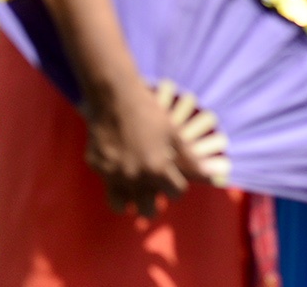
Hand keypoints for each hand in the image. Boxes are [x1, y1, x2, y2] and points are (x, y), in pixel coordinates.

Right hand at [84, 76, 201, 217]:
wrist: (115, 98)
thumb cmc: (150, 114)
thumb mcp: (174, 134)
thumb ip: (189, 159)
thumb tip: (209, 176)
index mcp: (157, 169)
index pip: (176, 193)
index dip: (178, 187)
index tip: (175, 180)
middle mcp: (134, 177)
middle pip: (147, 209)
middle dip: (154, 204)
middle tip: (155, 194)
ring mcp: (112, 175)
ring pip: (121, 205)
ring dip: (131, 202)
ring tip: (136, 195)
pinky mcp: (96, 168)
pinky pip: (106, 186)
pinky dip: (114, 185)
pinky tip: (120, 175)